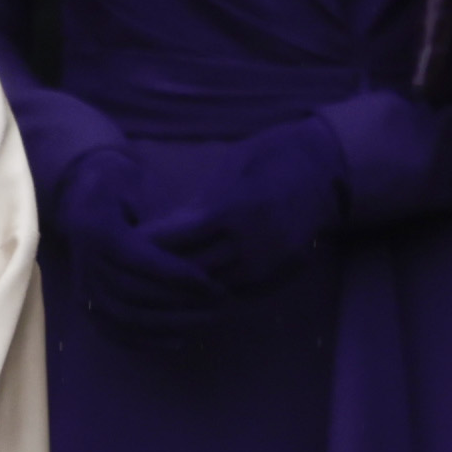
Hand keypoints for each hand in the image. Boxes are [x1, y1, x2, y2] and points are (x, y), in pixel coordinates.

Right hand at [54, 144, 234, 345]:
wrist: (80, 195)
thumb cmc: (119, 185)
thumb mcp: (140, 186)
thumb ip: (163, 220)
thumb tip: (198, 250)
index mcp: (98, 231)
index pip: (140, 261)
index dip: (178, 276)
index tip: (212, 284)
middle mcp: (86, 262)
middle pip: (134, 293)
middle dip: (180, 302)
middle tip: (218, 303)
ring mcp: (83, 285)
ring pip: (125, 317)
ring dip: (168, 324)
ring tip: (205, 321)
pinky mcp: (86, 302)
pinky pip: (113, 331)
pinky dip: (144, 341)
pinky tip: (176, 342)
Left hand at [129, 126, 346, 300]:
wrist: (327, 170)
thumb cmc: (270, 158)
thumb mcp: (228, 169)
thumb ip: (196, 204)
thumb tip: (158, 232)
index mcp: (236, 211)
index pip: (178, 239)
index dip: (149, 245)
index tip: (124, 246)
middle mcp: (253, 244)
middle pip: (191, 272)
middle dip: (161, 273)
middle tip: (131, 273)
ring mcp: (270, 264)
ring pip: (213, 289)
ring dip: (186, 289)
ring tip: (156, 286)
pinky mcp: (282, 276)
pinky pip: (239, 292)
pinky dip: (214, 292)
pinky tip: (194, 289)